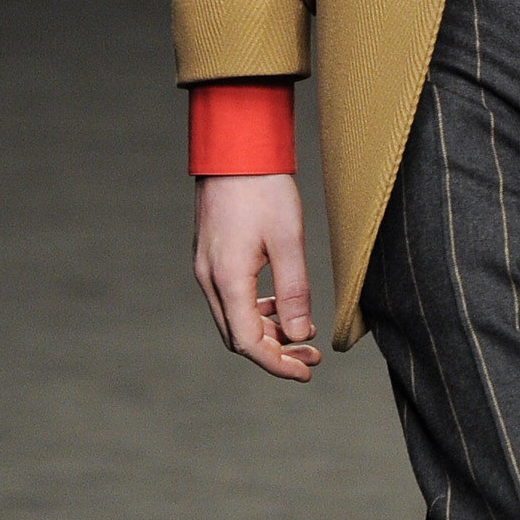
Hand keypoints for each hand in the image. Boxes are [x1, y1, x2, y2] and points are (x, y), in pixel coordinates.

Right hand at [192, 172, 321, 378]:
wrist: (234, 148)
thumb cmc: (262, 187)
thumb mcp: (288, 239)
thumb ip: (294, 291)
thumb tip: (301, 334)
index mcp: (227, 279)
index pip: (249, 343)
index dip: (278, 365)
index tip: (308, 371)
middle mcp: (210, 279)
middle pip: (238, 337)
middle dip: (275, 353)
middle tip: (313, 354)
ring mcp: (206, 268)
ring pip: (233, 320)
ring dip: (267, 333)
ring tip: (304, 333)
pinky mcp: (211, 258)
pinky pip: (230, 299)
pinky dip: (256, 312)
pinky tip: (282, 306)